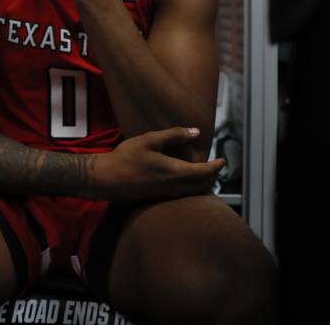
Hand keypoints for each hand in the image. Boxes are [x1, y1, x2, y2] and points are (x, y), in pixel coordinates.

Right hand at [92, 127, 225, 201]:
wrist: (106, 179)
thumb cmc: (126, 158)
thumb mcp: (150, 140)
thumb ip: (174, 135)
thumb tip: (195, 132)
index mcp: (175, 172)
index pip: (205, 172)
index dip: (217, 166)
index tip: (223, 160)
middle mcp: (174, 186)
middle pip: (202, 186)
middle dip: (213, 177)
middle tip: (216, 167)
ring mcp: (166, 194)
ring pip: (192, 192)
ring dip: (202, 183)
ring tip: (203, 173)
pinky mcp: (157, 197)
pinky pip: (181, 194)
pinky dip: (190, 187)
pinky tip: (183, 178)